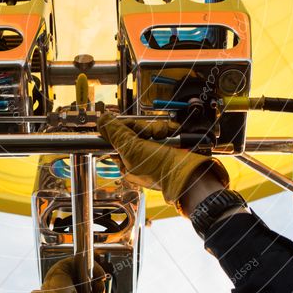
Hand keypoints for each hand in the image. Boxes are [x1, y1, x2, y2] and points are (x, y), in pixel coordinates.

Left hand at [98, 112, 228, 210]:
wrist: (190, 172)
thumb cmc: (160, 169)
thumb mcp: (133, 150)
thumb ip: (116, 134)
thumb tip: (102, 121)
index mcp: (126, 163)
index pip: (117, 139)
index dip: (123, 129)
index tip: (129, 126)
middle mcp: (140, 157)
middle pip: (134, 131)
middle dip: (143, 129)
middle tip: (148, 135)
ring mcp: (155, 150)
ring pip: (149, 129)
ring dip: (157, 129)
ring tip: (163, 136)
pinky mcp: (169, 144)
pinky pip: (164, 130)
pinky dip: (169, 129)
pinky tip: (173, 133)